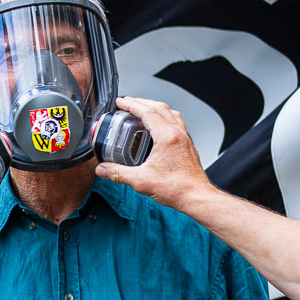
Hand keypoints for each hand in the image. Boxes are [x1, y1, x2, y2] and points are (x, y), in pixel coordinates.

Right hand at [95, 97, 215, 208]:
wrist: (196, 197)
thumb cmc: (177, 188)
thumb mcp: (140, 181)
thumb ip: (118, 173)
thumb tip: (103, 169)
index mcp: (167, 137)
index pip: (148, 111)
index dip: (132, 104)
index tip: (121, 102)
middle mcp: (178, 134)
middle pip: (159, 107)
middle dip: (142, 102)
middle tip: (128, 103)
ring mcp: (184, 139)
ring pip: (170, 113)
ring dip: (155, 107)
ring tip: (143, 110)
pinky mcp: (187, 146)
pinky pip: (176, 123)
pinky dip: (165, 118)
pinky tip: (158, 127)